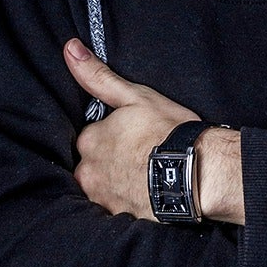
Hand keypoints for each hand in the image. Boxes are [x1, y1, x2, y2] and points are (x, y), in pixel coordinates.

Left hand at [64, 38, 199, 220]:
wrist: (197, 173)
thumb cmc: (168, 130)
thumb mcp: (134, 96)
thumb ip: (98, 76)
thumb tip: (69, 48)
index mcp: (89, 140)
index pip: (92, 138)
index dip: (113, 136)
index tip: (134, 137)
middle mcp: (88, 172)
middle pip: (94, 166)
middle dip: (111, 163)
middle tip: (142, 158)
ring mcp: (103, 199)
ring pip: (104, 189)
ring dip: (119, 185)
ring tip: (146, 178)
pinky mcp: (120, 218)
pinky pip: (119, 209)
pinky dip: (129, 203)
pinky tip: (147, 196)